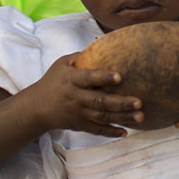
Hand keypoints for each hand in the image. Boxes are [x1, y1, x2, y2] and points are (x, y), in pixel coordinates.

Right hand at [20, 57, 135, 136]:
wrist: (37, 108)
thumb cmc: (53, 81)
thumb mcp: (61, 64)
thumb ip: (81, 57)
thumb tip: (104, 45)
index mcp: (71, 80)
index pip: (88, 78)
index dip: (103, 78)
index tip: (119, 77)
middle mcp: (76, 98)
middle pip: (100, 101)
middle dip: (120, 103)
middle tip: (139, 102)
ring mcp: (79, 113)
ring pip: (103, 117)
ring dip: (122, 118)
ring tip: (140, 116)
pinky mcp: (80, 125)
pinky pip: (97, 130)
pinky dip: (111, 132)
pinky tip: (125, 132)